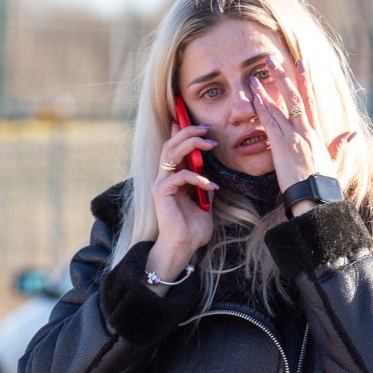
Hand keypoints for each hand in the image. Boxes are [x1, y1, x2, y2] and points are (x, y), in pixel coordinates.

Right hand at [148, 122, 218, 289]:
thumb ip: (204, 187)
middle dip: (188, 131)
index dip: (182, 132)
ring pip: (172, 153)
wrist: (183, 247)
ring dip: (192, 144)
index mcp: (172, 177)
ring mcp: (160, 183)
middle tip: (207, 128)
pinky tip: (212, 186)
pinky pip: (181, 176)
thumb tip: (211, 175)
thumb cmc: (193, 229)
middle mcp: (164, 177)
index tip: (200, 124)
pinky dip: (198, 178)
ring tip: (211, 144)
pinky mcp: (161, 192)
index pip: (174, 148)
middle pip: (171, 144)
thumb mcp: (204, 203)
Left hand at [250, 57, 354, 199]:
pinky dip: (261, 108)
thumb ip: (339, 146)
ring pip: (279, 108)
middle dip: (284, 78)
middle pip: (295, 98)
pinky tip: (254, 97)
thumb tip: (352, 133)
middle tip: (272, 61)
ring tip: (255, 77)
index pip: (310, 102)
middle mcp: (306, 131)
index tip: (300, 65)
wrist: (315, 198)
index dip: (305, 82)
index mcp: (317, 134)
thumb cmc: (322, 184)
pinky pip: (270, 122)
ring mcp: (294, 137)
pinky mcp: (282, 146)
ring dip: (265, 91)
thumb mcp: (333, 162)